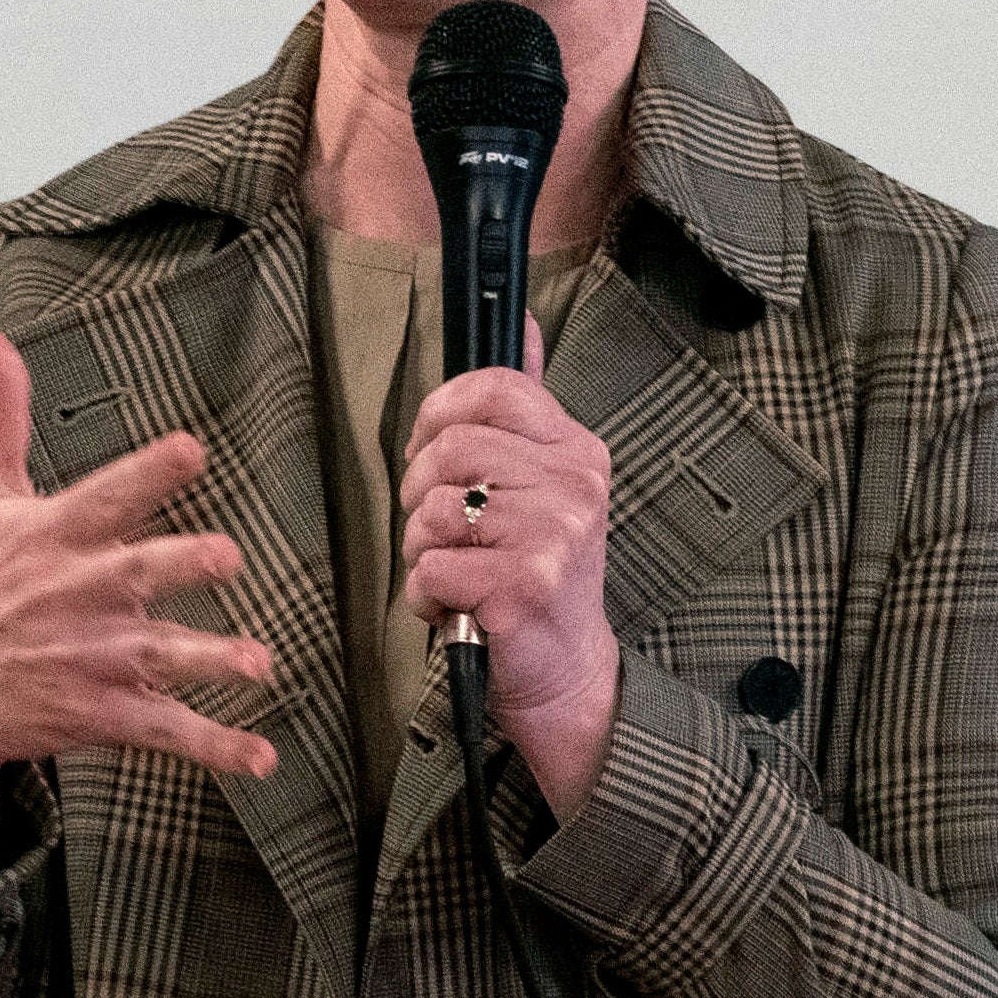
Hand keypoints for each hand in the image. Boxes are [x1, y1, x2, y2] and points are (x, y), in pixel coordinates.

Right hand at [0, 325, 279, 866]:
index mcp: (51, 539)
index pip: (104, 497)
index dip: (146, 474)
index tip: (189, 449)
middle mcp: (75, 597)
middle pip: (137, 575)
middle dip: (181, 565)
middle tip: (227, 556)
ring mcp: (89, 660)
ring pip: (160, 659)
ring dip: (210, 661)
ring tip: (258, 665)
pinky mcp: (97, 713)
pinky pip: (164, 732)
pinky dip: (213, 747)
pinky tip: (261, 759)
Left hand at [398, 323, 620, 817]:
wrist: (564, 673)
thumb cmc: (536, 578)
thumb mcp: (543, 485)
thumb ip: (525, 410)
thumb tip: (521, 323)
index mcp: (577, 451)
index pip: (494, 388)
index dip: (439, 413)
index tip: (430, 452)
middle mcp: (575, 486)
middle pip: (451, 447)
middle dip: (419, 493)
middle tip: (440, 531)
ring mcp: (554, 536)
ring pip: (434, 508)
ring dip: (421, 549)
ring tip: (454, 572)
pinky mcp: (523, 586)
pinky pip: (431, 567)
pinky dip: (425, 596)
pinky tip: (457, 607)